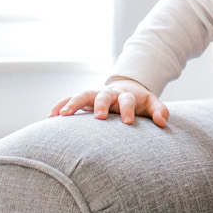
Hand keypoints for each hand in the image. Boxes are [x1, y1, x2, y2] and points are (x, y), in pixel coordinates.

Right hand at [50, 77, 168, 128]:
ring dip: (73, 104)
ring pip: (82, 95)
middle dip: (100, 105)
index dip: (128, 110)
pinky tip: (49, 117)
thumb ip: (159, 111)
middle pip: (103, 95)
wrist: (127, 89)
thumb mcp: (152, 103)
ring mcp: (95, 95)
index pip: (128, 101)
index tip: (128, 122)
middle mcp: (109, 94)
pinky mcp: (84, 99)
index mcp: (126, 96)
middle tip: (99, 117)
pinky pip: (69, 99)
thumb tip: (163, 123)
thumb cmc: (140, 102)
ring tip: (62, 115)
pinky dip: (60, 105)